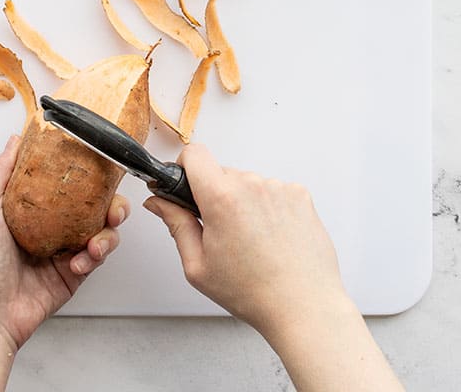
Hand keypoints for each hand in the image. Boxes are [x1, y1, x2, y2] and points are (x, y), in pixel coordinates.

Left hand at [0, 135, 129, 349]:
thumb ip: (1, 173)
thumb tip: (15, 140)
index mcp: (35, 209)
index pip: (69, 184)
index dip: (88, 175)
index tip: (100, 167)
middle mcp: (54, 226)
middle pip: (96, 205)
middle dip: (113, 205)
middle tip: (113, 209)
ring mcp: (66, 248)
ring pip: (104, 230)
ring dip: (107, 234)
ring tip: (95, 244)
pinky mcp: (76, 271)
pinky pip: (98, 257)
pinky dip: (94, 257)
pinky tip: (79, 262)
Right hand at [144, 144, 403, 391]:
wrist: (303, 307)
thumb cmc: (252, 292)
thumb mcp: (197, 265)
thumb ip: (175, 224)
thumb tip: (157, 202)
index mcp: (222, 198)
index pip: (195, 153)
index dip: (185, 167)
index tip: (186, 187)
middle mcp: (252, 185)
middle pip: (221, 172)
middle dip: (215, 195)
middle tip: (220, 231)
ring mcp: (279, 188)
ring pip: (247, 183)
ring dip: (243, 201)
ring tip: (251, 239)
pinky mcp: (300, 195)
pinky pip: (272, 190)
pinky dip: (267, 206)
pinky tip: (271, 236)